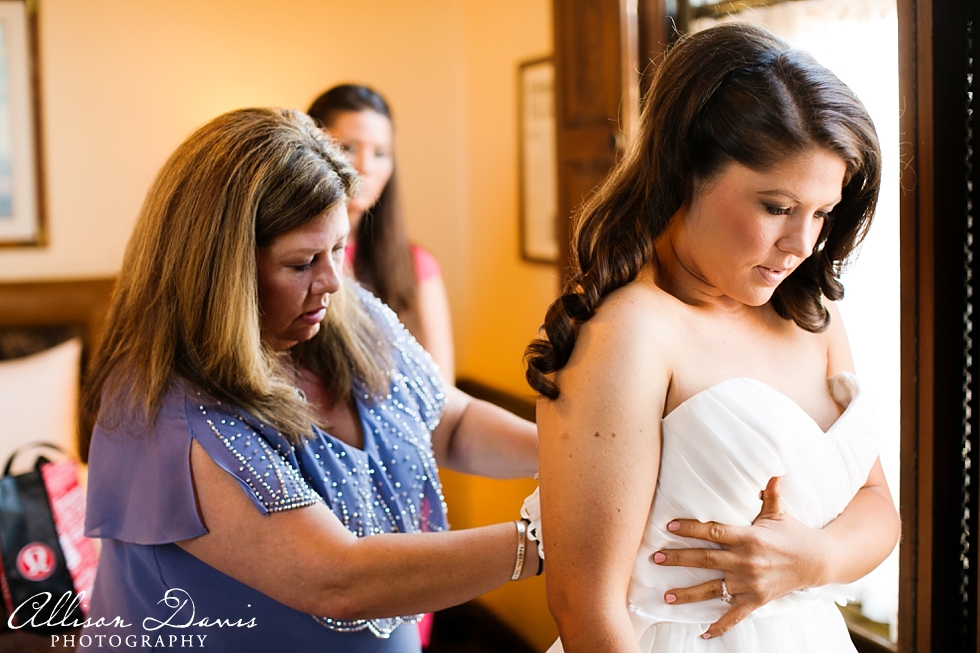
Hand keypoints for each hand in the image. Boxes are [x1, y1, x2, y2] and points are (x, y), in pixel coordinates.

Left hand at [651, 477, 828, 638]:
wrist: (818, 562)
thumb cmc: (793, 533)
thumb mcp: (779, 512)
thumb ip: (769, 492)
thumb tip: (770, 467)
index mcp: (749, 537)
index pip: (713, 531)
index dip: (690, 528)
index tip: (669, 526)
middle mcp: (747, 561)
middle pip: (706, 559)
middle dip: (679, 558)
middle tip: (656, 558)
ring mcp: (751, 583)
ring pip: (714, 589)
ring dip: (688, 593)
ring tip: (666, 596)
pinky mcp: (757, 600)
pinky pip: (734, 615)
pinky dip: (719, 626)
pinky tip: (703, 633)